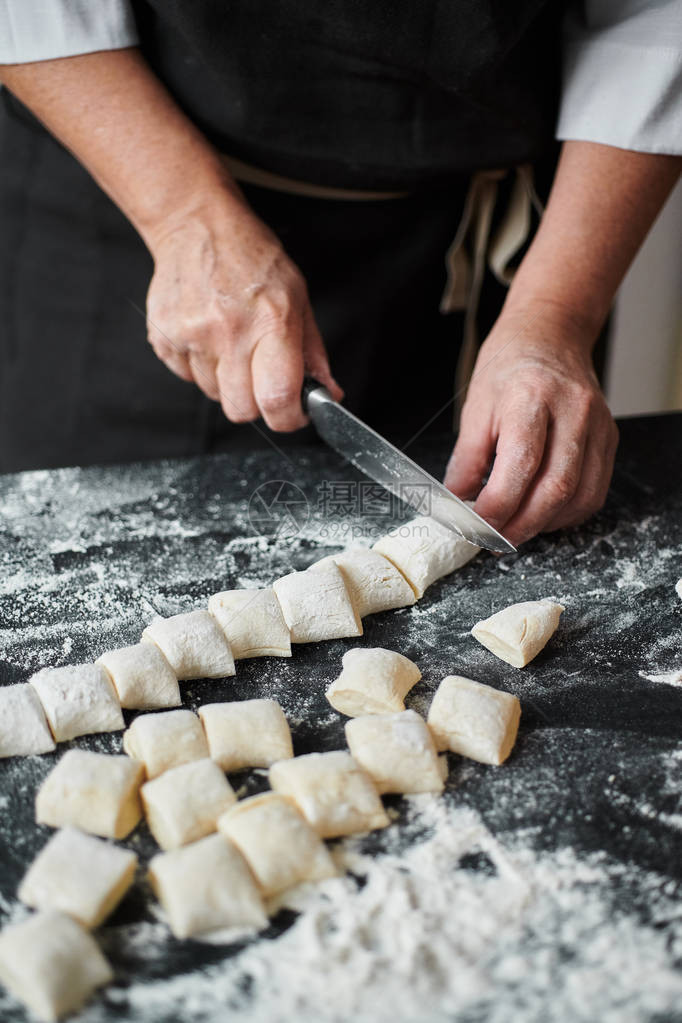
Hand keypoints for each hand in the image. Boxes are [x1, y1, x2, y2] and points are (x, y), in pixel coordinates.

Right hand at [145, 190, 341, 430]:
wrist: (197, 225)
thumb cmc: (252, 259)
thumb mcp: (297, 298)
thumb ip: (313, 352)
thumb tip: (329, 394)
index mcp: (271, 323)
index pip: (277, 399)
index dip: (288, 417)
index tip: (292, 413)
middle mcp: (229, 332)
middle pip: (241, 410)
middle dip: (256, 403)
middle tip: (261, 376)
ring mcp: (192, 336)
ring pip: (214, 395)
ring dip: (227, 381)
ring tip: (231, 342)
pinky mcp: (164, 337)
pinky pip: (186, 378)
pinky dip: (200, 367)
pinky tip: (208, 336)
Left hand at [444, 304, 618, 546]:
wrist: (549, 336)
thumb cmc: (509, 368)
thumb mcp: (475, 408)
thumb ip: (466, 461)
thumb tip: (456, 505)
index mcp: (531, 397)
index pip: (519, 466)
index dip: (497, 506)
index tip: (476, 524)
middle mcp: (572, 411)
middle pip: (555, 488)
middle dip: (522, 525)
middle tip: (494, 541)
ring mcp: (597, 426)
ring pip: (580, 496)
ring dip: (545, 524)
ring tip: (516, 529)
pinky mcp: (609, 439)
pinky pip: (594, 491)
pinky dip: (567, 513)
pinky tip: (542, 513)